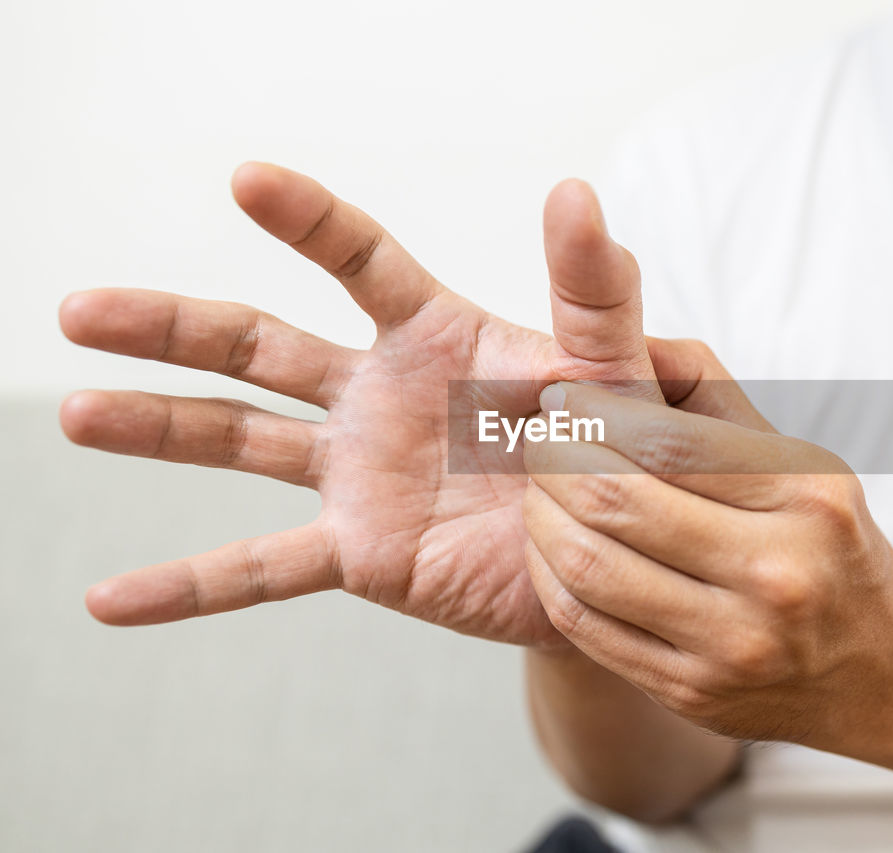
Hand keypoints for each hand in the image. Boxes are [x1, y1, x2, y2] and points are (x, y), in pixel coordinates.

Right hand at [59, 162, 731, 646]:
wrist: (617, 556)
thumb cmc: (618, 450)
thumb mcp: (612, 370)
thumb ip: (594, 294)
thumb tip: (579, 194)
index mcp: (438, 336)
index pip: (361, 261)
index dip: (309, 220)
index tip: (249, 180)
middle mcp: (379, 395)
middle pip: (258, 346)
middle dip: (171, 326)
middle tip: (80, 311)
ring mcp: (359, 474)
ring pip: (239, 442)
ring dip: (156, 428)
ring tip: (77, 413)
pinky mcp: (361, 552)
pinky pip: (263, 570)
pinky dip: (190, 586)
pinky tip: (110, 600)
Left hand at [521, 382, 892, 746]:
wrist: (876, 667)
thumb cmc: (824, 542)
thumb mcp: (795, 457)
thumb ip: (711, 391)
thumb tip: (627, 343)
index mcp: (806, 498)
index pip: (669, 441)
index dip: (594, 413)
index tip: (562, 400)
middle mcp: (776, 574)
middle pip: (616, 503)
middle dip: (553, 458)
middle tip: (538, 440)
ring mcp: (732, 645)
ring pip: (588, 566)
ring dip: (540, 516)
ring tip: (539, 490)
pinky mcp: (691, 692)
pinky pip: (585, 625)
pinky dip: (549, 575)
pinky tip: (551, 546)